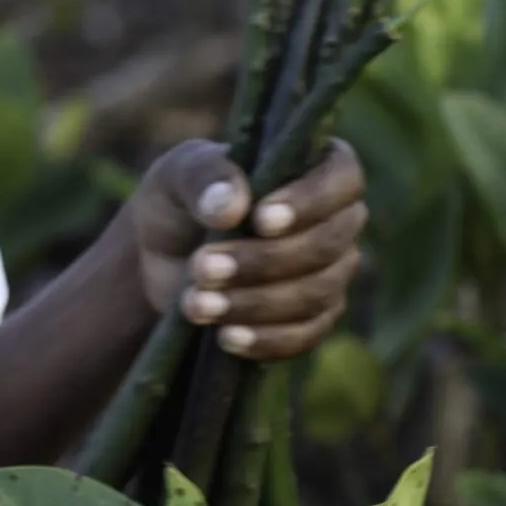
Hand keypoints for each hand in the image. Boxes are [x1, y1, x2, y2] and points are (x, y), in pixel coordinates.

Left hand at [127, 139, 366, 358]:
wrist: (163, 254)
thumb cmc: (182, 198)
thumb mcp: (178, 174)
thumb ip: (204, 177)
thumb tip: (230, 207)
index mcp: (316, 167)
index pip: (342, 179)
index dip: (309, 202)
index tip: (260, 219)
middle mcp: (337, 219)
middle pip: (327, 246)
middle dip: (262, 261)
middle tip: (202, 266)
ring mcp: (331, 273)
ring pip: (315, 294)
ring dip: (254, 302)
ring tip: (196, 303)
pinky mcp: (313, 318)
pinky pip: (305, 335)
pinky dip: (265, 339)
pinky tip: (225, 337)